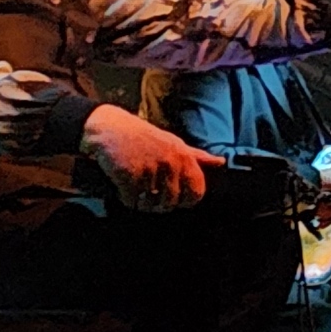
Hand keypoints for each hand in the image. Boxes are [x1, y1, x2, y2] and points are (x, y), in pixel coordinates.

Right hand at [80, 105, 221, 211]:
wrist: (109, 127)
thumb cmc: (143, 137)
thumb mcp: (174, 143)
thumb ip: (197, 156)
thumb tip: (221, 162)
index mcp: (184, 156)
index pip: (196, 192)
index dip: (185, 200)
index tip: (173, 197)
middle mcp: (170, 162)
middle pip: (171, 202)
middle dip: (159, 204)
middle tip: (148, 192)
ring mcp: (150, 168)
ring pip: (150, 204)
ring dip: (141, 202)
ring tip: (135, 186)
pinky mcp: (130, 174)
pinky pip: (131, 200)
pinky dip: (125, 197)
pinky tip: (122, 184)